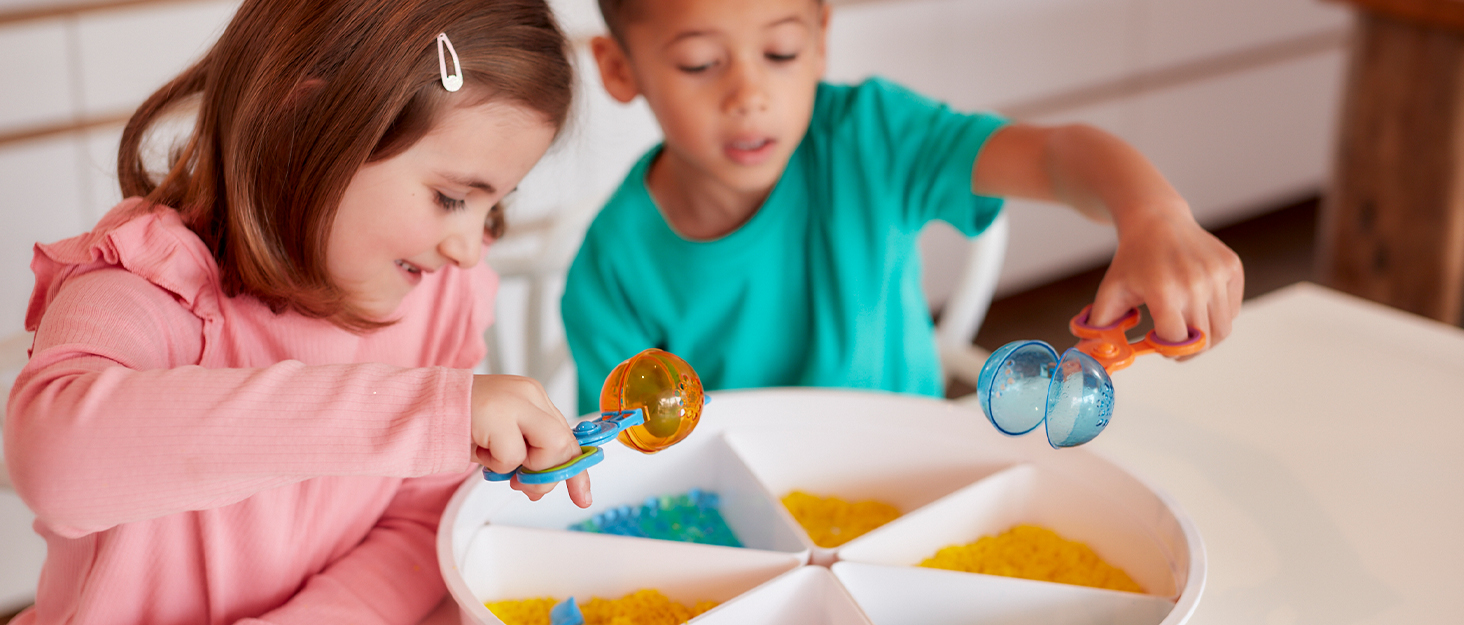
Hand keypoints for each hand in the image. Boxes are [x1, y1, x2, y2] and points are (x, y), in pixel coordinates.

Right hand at [469, 375, 591, 507]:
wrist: (418, 408)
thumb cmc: (459, 425)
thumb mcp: (501, 437)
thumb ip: (526, 454)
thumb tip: (542, 485)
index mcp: (532, 398)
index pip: (567, 436)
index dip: (575, 470)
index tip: (582, 497)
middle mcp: (529, 394)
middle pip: (563, 444)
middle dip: (546, 474)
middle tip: (519, 481)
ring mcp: (514, 401)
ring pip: (548, 449)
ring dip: (519, 467)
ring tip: (491, 456)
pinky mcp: (497, 413)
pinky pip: (513, 456)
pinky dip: (495, 464)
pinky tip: (478, 448)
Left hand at [1089, 207, 1243, 354]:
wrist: (1157, 220)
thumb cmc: (1132, 259)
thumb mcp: (1110, 291)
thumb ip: (1101, 326)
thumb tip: (1089, 354)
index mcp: (1164, 291)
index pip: (1177, 342)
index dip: (1167, 349)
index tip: (1156, 342)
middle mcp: (1195, 283)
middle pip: (1203, 341)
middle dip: (1187, 351)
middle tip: (1172, 343)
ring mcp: (1217, 274)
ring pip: (1222, 329)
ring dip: (1205, 337)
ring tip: (1185, 328)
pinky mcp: (1232, 267)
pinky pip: (1231, 310)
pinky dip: (1217, 317)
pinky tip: (1197, 306)